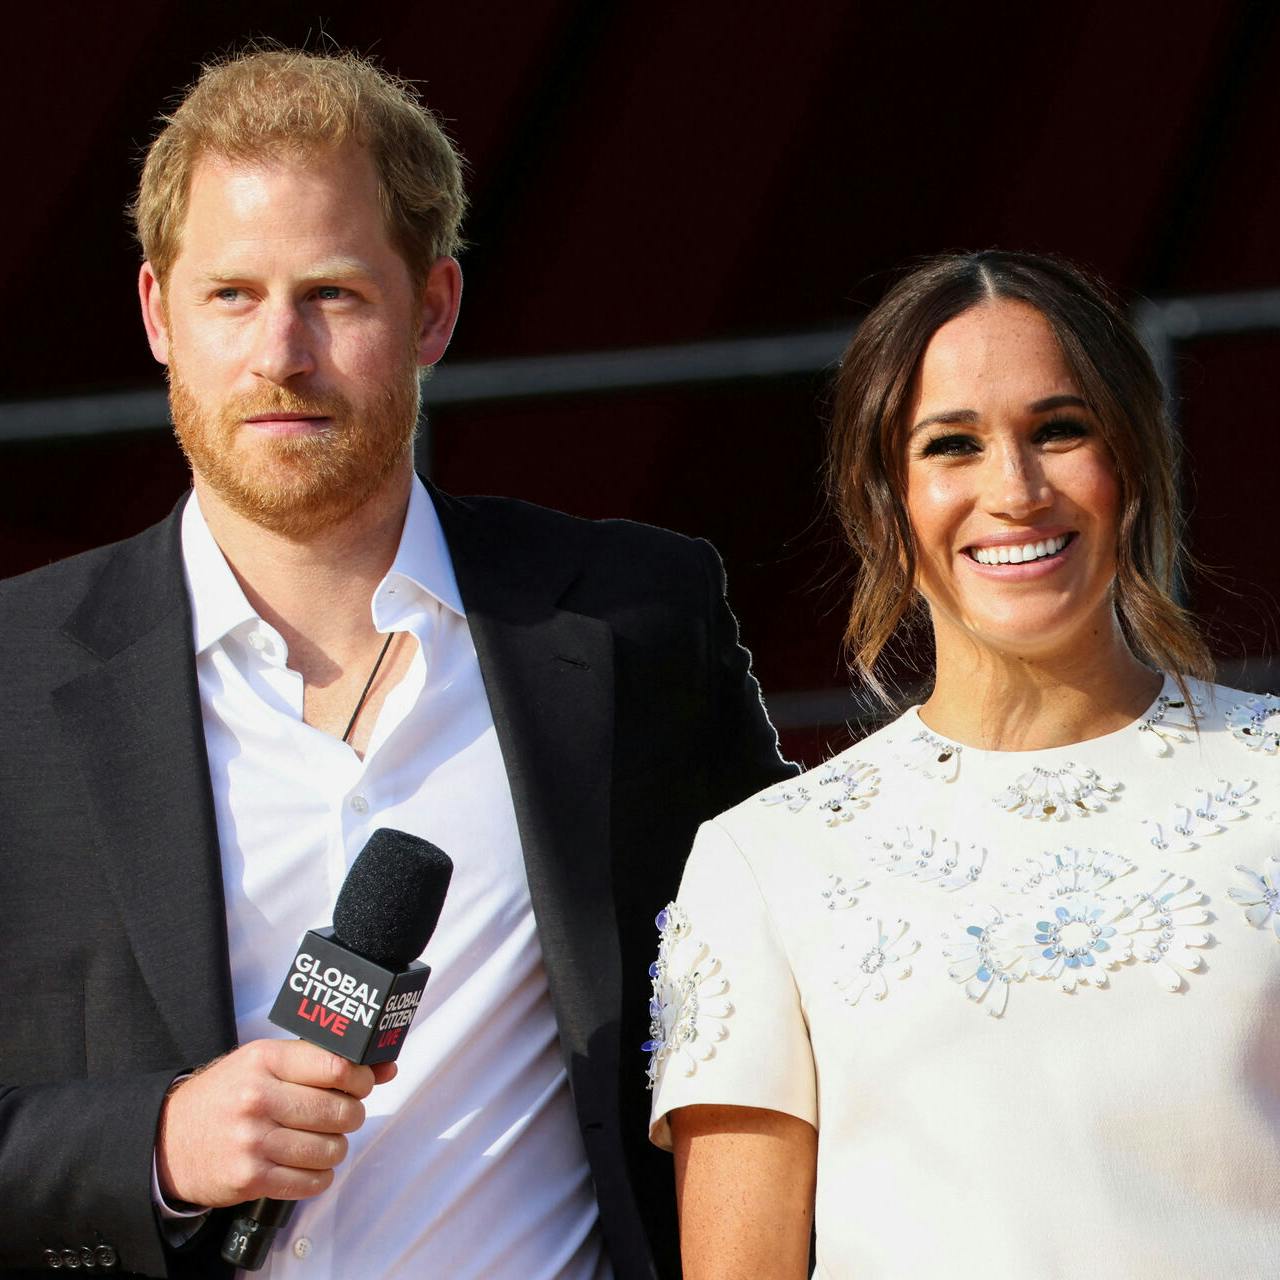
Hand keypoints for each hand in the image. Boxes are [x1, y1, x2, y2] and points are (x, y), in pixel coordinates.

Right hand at [155, 1039, 397, 1208]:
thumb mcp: (266, 1063)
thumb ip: (323, 1061)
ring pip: (331, 1148)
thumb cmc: (224, 1096)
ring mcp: (253, 1141)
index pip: (336, 1067)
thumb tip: (385, 1066)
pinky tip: (305, 1164)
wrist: (167, 1140)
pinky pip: (311, 1181)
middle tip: (340, 1114)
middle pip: (339, 1110)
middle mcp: (258, 1098)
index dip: (361, 1078)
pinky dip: (319, 1175)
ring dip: (335, 1147)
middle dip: (351, 1115)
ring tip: (320, 1139)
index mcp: (265, 1061)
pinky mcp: (250, 1178)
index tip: (361, 1084)